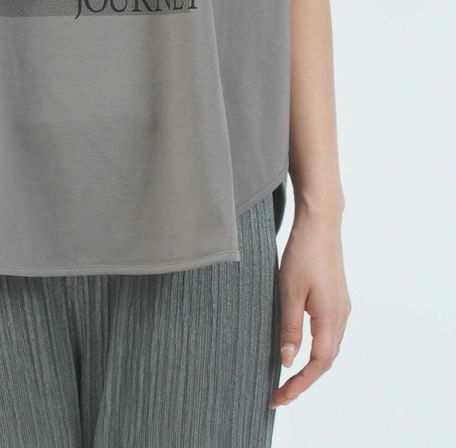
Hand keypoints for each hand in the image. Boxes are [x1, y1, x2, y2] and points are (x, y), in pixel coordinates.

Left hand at [271, 208, 351, 407]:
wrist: (321, 223)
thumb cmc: (304, 252)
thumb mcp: (290, 291)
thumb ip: (290, 327)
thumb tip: (288, 360)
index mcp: (331, 318)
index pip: (318, 364)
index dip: (299, 384)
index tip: (279, 397)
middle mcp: (341, 317)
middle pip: (326, 361)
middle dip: (303, 381)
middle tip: (279, 393)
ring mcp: (340, 307)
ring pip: (328, 348)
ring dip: (310, 367)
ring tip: (286, 378)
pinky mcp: (335, 298)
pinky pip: (328, 333)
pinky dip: (315, 349)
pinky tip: (299, 348)